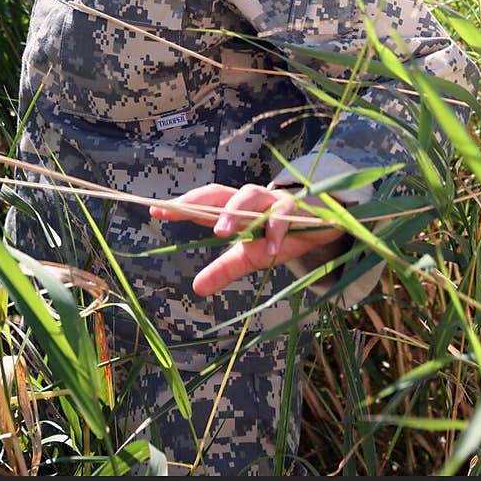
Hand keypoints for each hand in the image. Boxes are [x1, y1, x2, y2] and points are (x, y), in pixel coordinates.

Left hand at [149, 183, 346, 297]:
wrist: (324, 226)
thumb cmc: (282, 237)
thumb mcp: (250, 257)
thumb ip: (224, 270)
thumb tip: (196, 288)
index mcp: (236, 210)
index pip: (205, 203)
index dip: (182, 205)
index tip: (156, 210)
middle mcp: (251, 200)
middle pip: (221, 192)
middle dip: (199, 200)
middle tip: (178, 212)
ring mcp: (273, 200)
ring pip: (250, 196)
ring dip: (234, 211)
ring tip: (220, 232)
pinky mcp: (297, 208)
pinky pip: (283, 216)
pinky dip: (276, 232)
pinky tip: (271, 251)